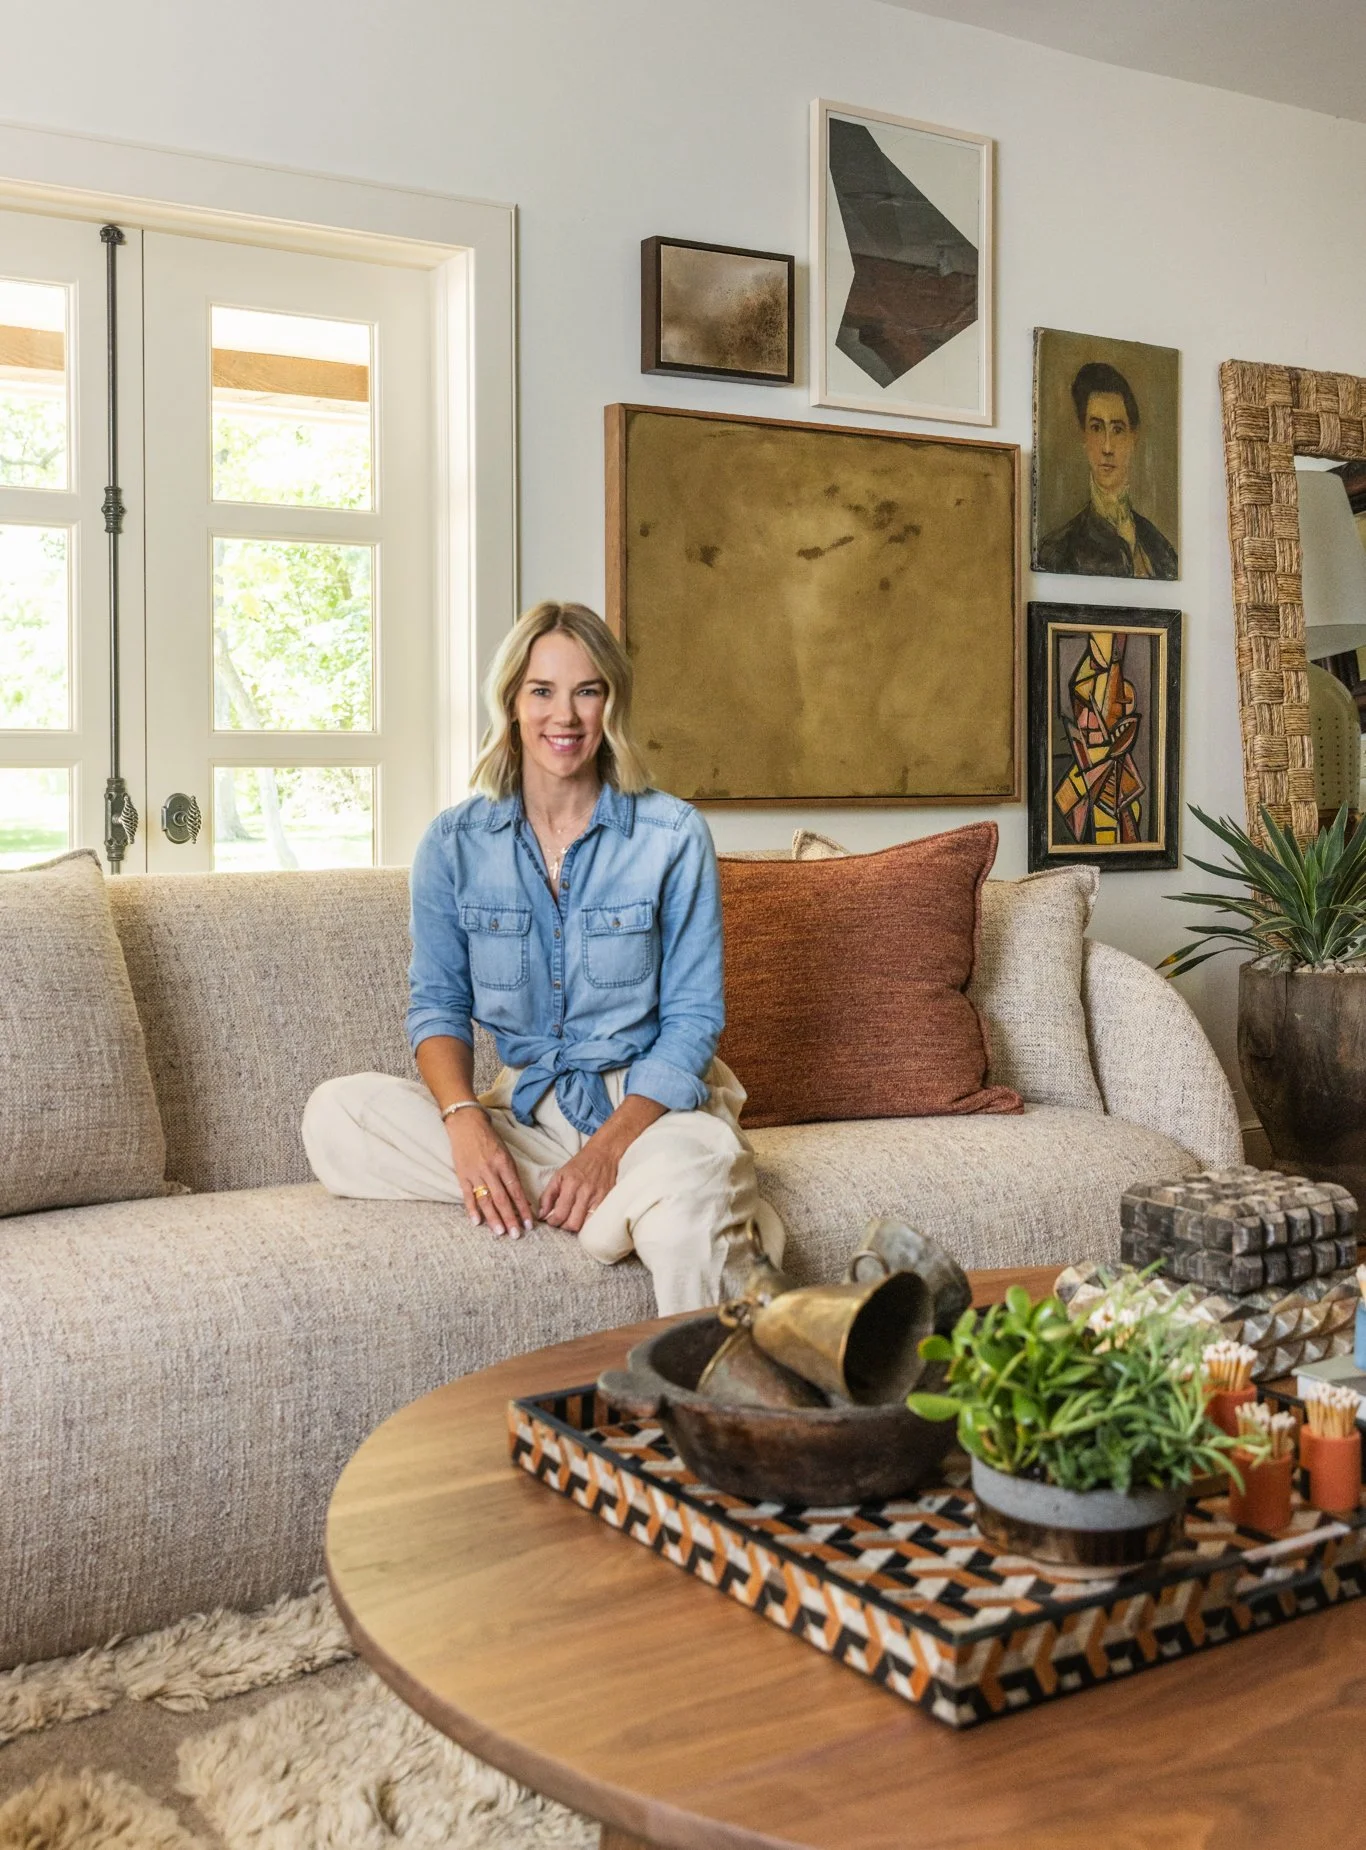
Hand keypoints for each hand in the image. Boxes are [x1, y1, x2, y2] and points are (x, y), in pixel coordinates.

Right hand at [446, 1109, 533, 1237]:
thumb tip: (521, 1198)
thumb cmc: (490, 1140)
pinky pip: (467, 1195)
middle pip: (502, 1199)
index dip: (523, 1208)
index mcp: (505, 1164)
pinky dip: (471, 1209)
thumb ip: (511, 1175)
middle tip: (516, 1234)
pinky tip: (476, 1222)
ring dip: (493, 1217)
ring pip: (486, 1199)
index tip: (529, 1224)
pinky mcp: (462, 1175)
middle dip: (510, 1218)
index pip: (516, 1191)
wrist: (467, 1124)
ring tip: (500, 1232)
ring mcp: (475, 1173)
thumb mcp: (506, 1154)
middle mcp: (491, 1170)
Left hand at [539, 1134, 621, 1233]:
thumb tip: (541, 1215)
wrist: (603, 1155)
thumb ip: (547, 1196)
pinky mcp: (608, 1201)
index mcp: (571, 1184)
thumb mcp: (559, 1175)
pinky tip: (583, 1217)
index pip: (560, 1213)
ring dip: (576, 1226)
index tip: (551, 1220)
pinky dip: (588, 1223)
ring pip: (586, 1225)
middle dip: (564, 1227)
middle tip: (561, 1221)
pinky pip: (596, 1220)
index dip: (553, 1222)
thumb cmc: (579, 1165)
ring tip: (571, 1219)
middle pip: (573, 1224)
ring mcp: (599, 1198)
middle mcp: (586, 1192)